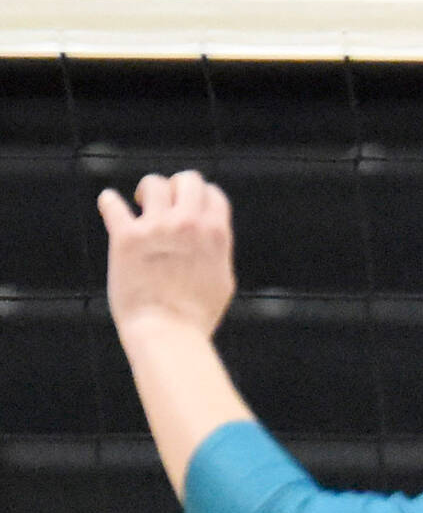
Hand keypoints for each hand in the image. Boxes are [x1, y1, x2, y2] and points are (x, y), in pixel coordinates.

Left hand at [100, 171, 236, 339]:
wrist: (168, 332)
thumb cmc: (197, 315)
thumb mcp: (223, 279)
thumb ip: (217, 252)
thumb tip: (212, 240)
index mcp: (216, 233)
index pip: (212, 194)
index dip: (201, 198)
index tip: (189, 207)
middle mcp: (188, 224)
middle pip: (187, 180)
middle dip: (177, 187)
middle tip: (165, 203)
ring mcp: (157, 229)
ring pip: (154, 184)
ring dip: (148, 192)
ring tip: (140, 205)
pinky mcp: (126, 238)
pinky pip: (113, 205)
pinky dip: (109, 202)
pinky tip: (109, 203)